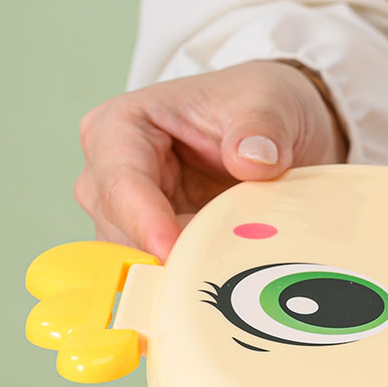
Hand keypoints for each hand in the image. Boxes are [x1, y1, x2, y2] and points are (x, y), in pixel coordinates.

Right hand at [74, 61, 347, 260]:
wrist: (276, 130)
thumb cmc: (258, 106)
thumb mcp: (268, 104)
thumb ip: (261, 129)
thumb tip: (254, 159)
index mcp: (122, 126)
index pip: (121, 180)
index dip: (145, 222)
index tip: (172, 253)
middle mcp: (110, 174)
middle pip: (121, 231)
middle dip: (164, 257)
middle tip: (215, 278)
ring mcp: (128, 216)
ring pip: (137, 262)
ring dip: (180, 273)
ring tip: (230, 275)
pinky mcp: (152, 246)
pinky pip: (161, 276)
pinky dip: (190, 283)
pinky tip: (224, 282)